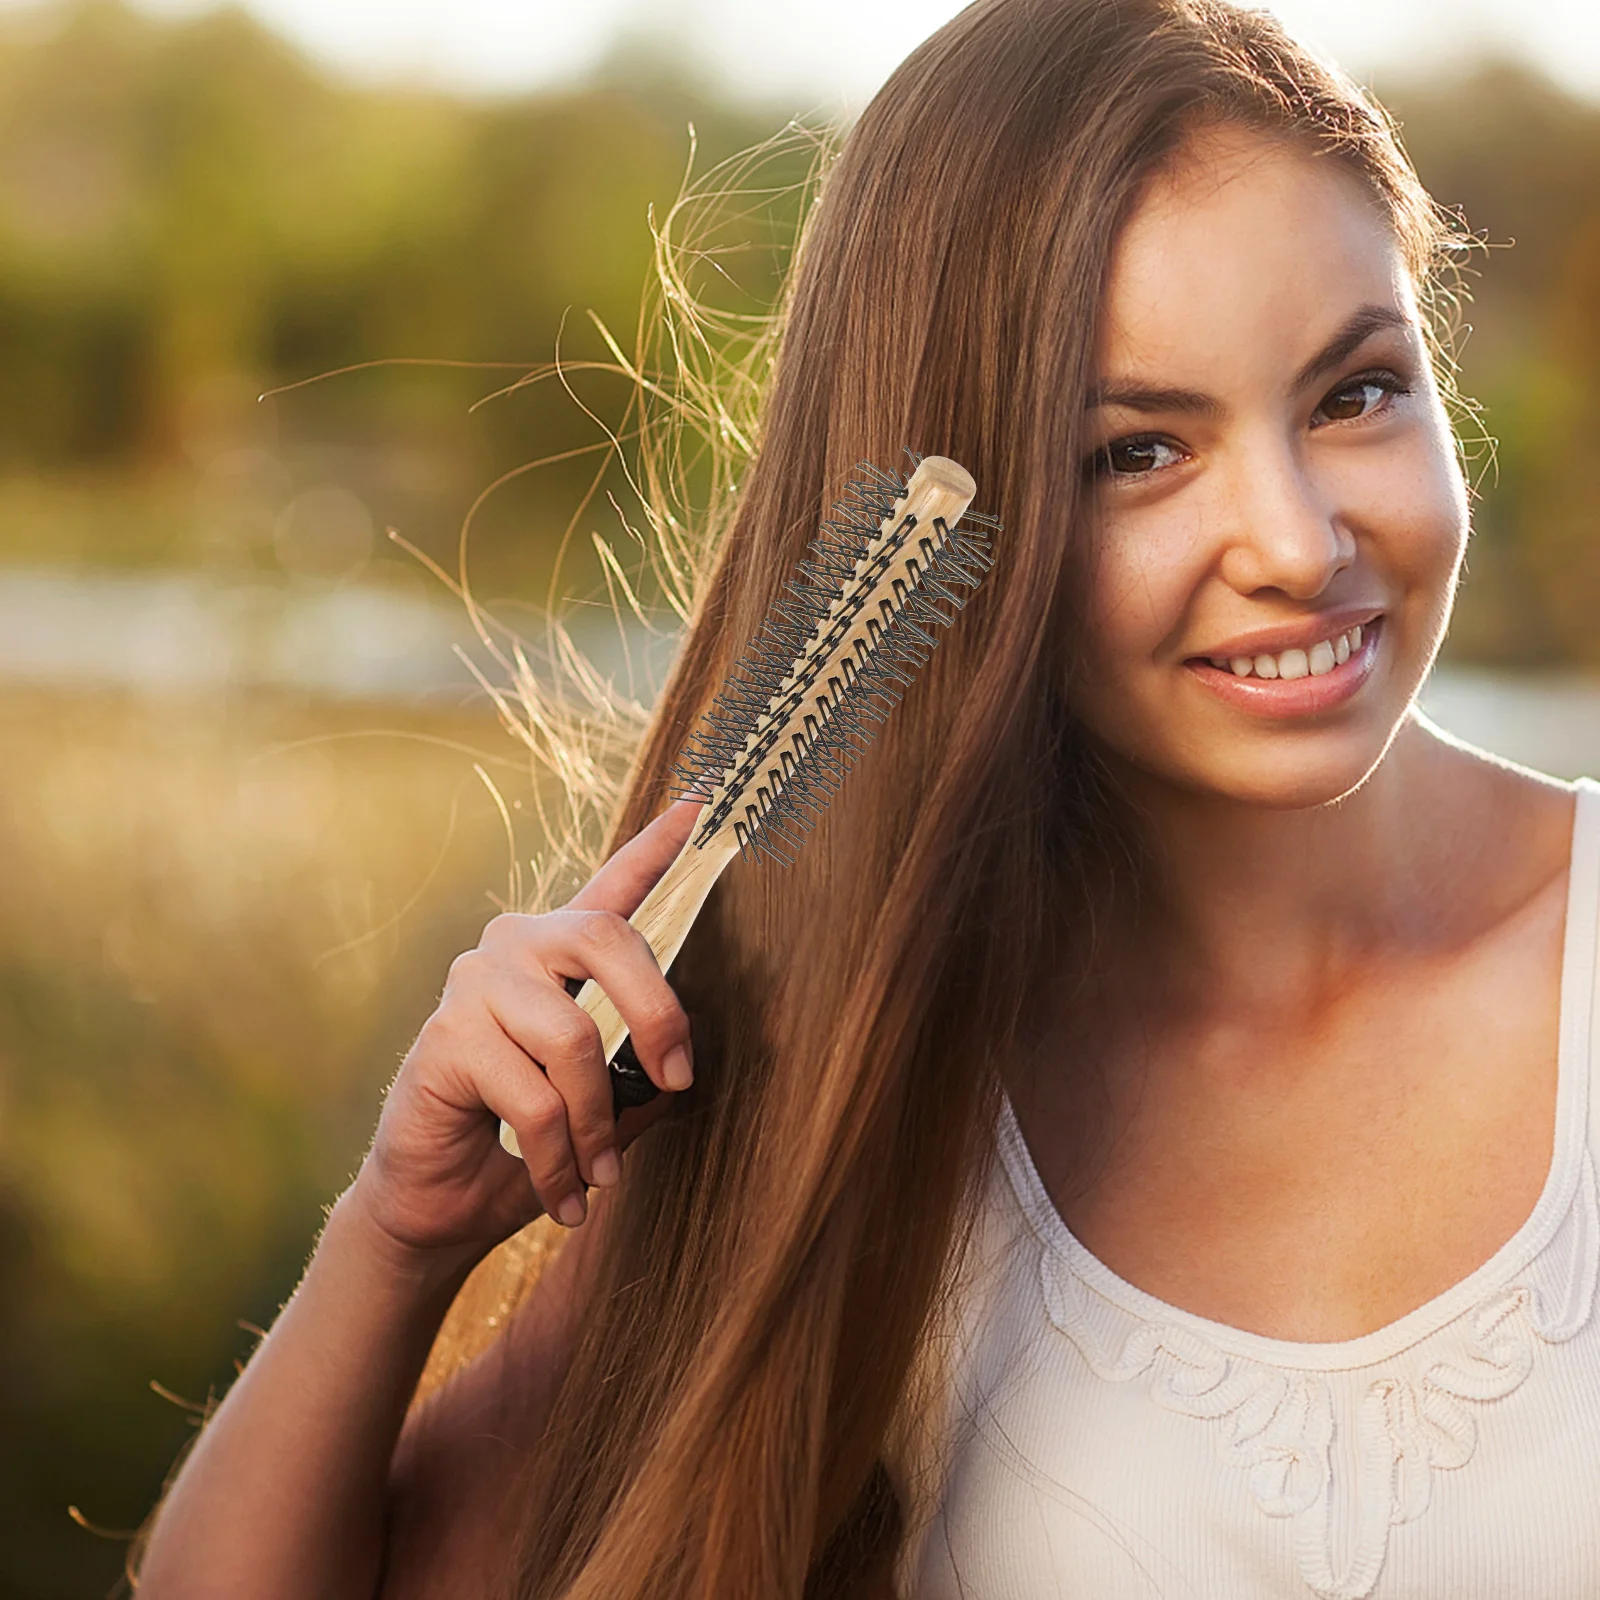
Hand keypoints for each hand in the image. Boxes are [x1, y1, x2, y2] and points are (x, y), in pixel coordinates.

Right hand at [351, 797, 703, 1261]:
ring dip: (598, 1126)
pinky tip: (566, 1195)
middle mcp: (514, 947)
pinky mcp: (447, 1037)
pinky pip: (534, 1099)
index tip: (705, 799)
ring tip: (601, 1176)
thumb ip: (637, 1074)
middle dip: (658, 1016)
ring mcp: (475, 985)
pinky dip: (560, 1159)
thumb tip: (679, 1075)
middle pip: (608, 941)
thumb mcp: (600, 1107)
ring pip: (574, 1040)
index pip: (614, 884)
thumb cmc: (521, 1145)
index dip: (660, 843)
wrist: (436, 1203)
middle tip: (677, 1081)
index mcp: (558, 953)